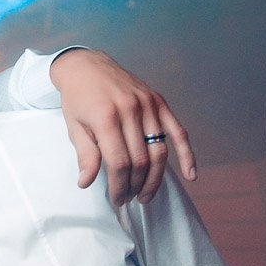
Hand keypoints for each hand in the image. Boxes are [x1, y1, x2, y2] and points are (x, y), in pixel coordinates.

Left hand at [50, 49, 195, 204]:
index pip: (119, 162)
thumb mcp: (73, 127)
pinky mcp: (159, 101)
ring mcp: (148, 105)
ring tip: (146, 195)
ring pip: (159, 151)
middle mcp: (131, 110)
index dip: (119, 186)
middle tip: (128, 199)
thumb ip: (85, 155)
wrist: (86, 66)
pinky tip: (191, 174)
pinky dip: (186, 154)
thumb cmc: (77, 99)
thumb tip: (86, 183)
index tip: (116, 199)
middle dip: (135, 185)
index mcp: (106, 117)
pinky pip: (177, 131)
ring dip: (155, 178)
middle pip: (140, 160)